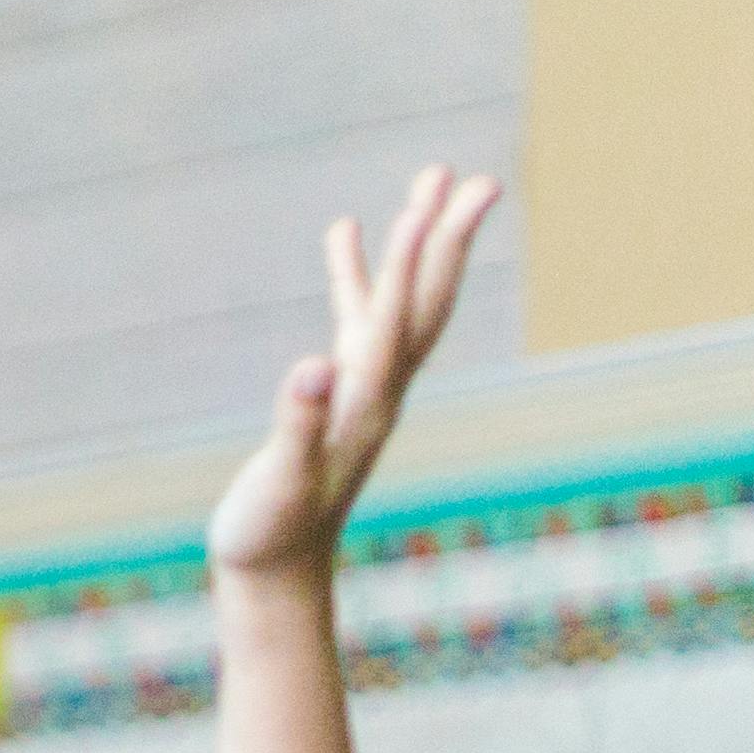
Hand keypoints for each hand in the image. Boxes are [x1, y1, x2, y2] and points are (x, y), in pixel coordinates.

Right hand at [204, 165, 498, 582]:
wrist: (278, 573)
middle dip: (451, 240)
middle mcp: (379, 388)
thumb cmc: (270, 532)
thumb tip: (314, 369)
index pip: (394, 319)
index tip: (426, 205)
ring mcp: (364, 387)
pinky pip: (359, 316)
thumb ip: (297, 424)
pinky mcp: (341, 392)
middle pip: (427, 301)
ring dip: (417, 242)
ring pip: (402, 300)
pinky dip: (359, 271)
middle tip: (482, 180)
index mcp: (366, 403)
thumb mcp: (278, 482)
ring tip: (429, 179)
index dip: (407, 261)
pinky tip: (346, 232)